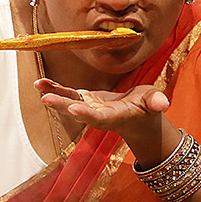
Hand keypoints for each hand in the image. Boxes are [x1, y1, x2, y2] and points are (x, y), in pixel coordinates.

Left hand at [35, 78, 168, 136]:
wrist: (138, 118)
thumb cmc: (147, 108)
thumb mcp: (154, 103)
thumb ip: (156, 102)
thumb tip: (163, 102)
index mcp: (115, 116)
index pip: (99, 117)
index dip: (87, 114)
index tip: (74, 109)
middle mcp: (97, 115)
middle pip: (77, 111)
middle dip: (61, 106)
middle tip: (45, 99)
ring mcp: (88, 108)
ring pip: (68, 102)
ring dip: (53, 95)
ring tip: (38, 86)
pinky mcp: (84, 100)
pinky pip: (67, 94)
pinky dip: (54, 89)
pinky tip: (40, 83)